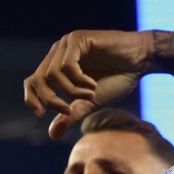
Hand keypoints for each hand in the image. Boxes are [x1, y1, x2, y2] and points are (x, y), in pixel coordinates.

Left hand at [23, 30, 173, 138]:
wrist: (142, 60)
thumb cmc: (117, 78)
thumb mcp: (90, 102)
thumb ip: (71, 114)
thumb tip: (52, 135)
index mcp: (55, 66)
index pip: (31, 82)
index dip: (31, 99)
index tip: (41, 115)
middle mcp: (57, 53)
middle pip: (38, 80)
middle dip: (50, 99)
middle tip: (68, 110)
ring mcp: (66, 44)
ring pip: (53, 74)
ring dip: (70, 91)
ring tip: (90, 95)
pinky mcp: (78, 39)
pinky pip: (68, 65)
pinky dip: (78, 80)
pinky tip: (92, 85)